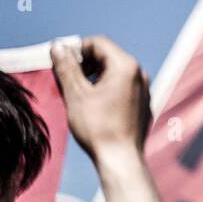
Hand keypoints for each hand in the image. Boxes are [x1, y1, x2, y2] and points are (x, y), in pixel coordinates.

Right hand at [51, 37, 152, 159]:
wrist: (120, 158)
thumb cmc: (98, 127)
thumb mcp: (76, 94)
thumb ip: (66, 67)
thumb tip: (58, 47)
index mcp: (126, 67)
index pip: (98, 43)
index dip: (76, 49)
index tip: (61, 63)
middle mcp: (140, 74)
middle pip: (107, 56)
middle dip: (84, 64)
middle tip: (67, 80)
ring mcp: (144, 89)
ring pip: (114, 73)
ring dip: (94, 77)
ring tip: (78, 94)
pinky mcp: (142, 103)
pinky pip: (122, 87)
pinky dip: (106, 89)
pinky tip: (94, 106)